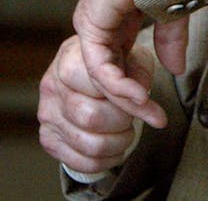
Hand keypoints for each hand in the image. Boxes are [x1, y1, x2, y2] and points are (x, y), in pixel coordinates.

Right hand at [37, 35, 150, 173]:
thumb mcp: (133, 59)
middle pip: (92, 118)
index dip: (127, 96)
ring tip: (127, 132)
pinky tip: (116, 149)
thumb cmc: (117, 64)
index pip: (99, 85)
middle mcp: (52, 87)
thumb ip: (138, 76)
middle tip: (132, 117)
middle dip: (123, 122)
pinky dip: (105, 161)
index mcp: (70, 60)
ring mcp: (47, 114)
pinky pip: (78, 162)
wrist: (93, 73)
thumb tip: (143, 101)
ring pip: (88, 144)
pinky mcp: (48, 137)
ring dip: (118, 144)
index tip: (146, 99)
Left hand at [70, 0, 169, 127]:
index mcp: (122, 14)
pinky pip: (100, 67)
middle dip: (133, 97)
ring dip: (127, 97)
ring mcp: (94, 26)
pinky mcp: (91, 27)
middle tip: (153, 116)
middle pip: (112, 71)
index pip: (124, 59)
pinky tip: (139, 97)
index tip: (160, 102)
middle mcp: (104, 23)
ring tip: (149, 112)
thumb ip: (170, 38)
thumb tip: (177, 67)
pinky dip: (119, 85)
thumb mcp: (173, 10)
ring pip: (104, 74)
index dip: (141, 82)